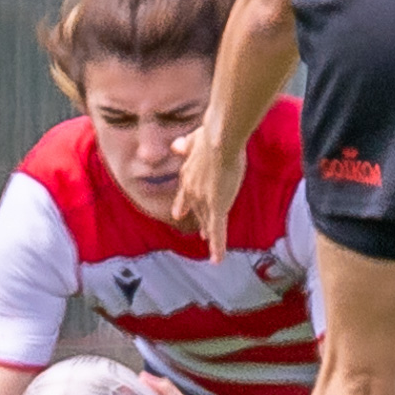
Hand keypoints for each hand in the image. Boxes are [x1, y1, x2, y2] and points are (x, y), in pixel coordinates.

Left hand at [171, 123, 244, 261]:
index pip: (184, 194)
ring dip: (209, 234)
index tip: (178, 213)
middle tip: (201, 234)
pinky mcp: (217, 207)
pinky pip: (218, 231)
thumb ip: (185, 146)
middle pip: (196, 210)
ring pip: (207, 221)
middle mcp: (191, 190)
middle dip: (200, 221)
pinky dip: (218, 246)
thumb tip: (176, 146)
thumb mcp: (194, 139)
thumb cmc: (210, 134)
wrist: (219, 140)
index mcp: (187, 175)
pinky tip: (217, 259)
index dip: (183, 205)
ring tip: (210, 246)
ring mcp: (203, 200)